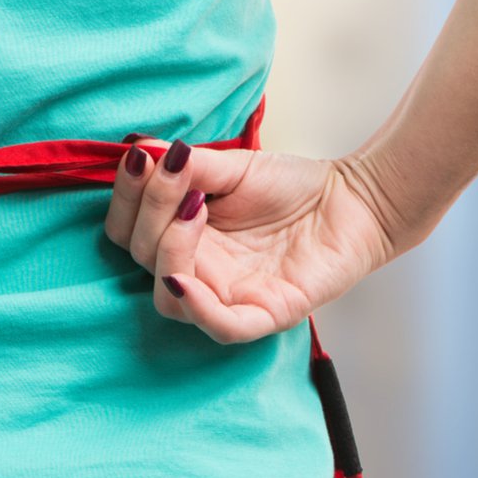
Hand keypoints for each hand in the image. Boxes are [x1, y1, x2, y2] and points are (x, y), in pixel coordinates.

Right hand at [105, 137, 402, 342]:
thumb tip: (139, 150)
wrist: (353, 199)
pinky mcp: (264, 315)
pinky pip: (218, 327)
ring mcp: (228, 297)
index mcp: (181, 237)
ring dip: (169, 252)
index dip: (124, 197)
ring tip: (196, 207)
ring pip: (169, 298)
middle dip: (151, 210)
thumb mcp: (232, 166)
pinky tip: (183, 276)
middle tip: (179, 172)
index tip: (141, 158)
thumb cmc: (292, 186)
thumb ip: (188, 165)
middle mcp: (197, 271)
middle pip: (141, 258)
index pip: (126, 231)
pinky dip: (196, 307)